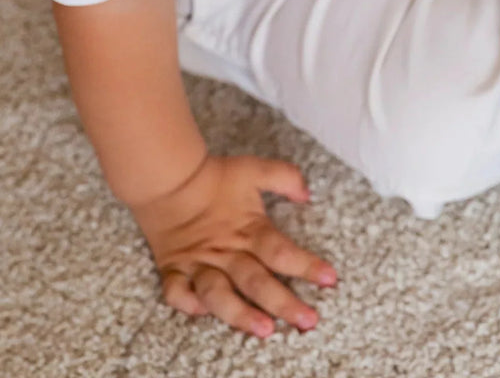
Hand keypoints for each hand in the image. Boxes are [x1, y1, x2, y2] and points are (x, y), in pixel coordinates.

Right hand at [129, 154, 336, 337]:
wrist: (169, 177)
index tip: (330, 279)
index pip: (282, 252)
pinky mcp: (174, 268)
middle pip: (257, 281)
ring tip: (264, 330)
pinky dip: (188, 305)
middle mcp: (226, 251)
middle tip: (309, 321)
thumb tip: (308, 194)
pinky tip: (204, 314)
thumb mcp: (255, 169)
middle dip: (284, 303)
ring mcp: (199, 262)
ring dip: (240, 315)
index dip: (307, 266)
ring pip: (219, 295)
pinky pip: (177, 293)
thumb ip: (285, 177)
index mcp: (248, 229)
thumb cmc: (216, 176)